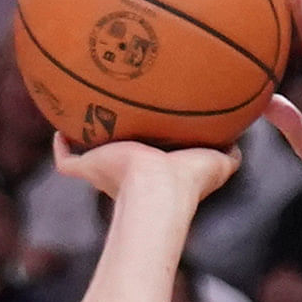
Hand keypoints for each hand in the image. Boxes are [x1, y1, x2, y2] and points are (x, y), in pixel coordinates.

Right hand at [56, 134, 241, 207]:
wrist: (158, 188)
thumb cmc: (189, 180)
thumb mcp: (219, 162)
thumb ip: (231, 152)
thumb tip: (243, 140)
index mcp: (156, 169)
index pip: (152, 157)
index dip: (153, 145)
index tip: (154, 127)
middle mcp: (129, 171)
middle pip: (120, 155)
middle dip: (118, 141)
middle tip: (117, 118)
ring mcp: (105, 170)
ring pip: (91, 156)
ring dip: (87, 140)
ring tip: (83, 113)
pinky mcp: (89, 168)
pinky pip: (66, 159)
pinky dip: (61, 147)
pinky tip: (58, 127)